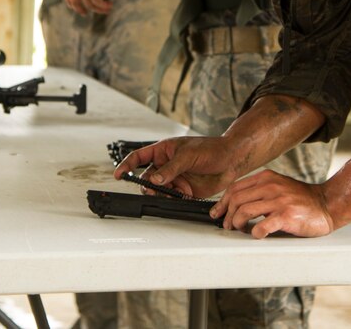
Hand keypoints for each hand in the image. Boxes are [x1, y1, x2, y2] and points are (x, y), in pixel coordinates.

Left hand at [63, 0, 112, 14]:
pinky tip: (110, 6)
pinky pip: (98, 4)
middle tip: (84, 13)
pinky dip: (104, 7)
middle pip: (74, 1)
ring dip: (98, 9)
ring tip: (107, 8)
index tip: (75, 6)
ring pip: (89, 4)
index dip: (71, 0)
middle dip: (79, 9)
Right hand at [113, 136, 247, 198]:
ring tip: (169, 193)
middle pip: (147, 178)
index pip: (138, 157)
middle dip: (146, 184)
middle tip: (151, 189)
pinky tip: (180, 197)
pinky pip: (171, 198)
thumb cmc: (211, 148)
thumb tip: (155, 180)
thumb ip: (171, 168)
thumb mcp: (188, 155)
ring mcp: (174, 179)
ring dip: (159, 194)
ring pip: (158, 190)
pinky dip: (172, 200)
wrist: (232, 160)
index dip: (126, 165)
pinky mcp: (184, 191)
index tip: (118, 175)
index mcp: (163, 150)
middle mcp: (166, 165)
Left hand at [213, 170, 334, 237]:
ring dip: (237, 224)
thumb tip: (235, 204)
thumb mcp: (278, 186)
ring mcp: (279, 200)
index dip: (222, 202)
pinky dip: (254, 233)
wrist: (327, 204)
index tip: (217, 213)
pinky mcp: (286, 216)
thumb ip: (259, 190)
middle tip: (227, 226)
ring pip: (244, 211)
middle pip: (236, 200)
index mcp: (266, 178)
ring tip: (240, 230)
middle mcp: (271, 186)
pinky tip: (257, 235)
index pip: (235, 188)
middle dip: (227, 215)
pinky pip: (261, 227)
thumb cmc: (301, 199)